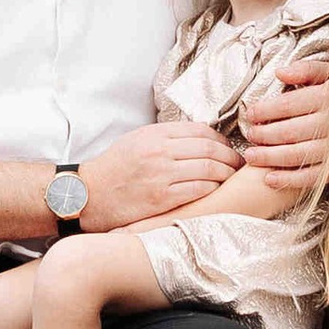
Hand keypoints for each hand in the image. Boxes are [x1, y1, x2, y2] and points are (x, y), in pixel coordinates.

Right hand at [76, 122, 235, 227]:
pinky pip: (198, 190)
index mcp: (155, 134)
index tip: (229, 148)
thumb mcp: (137, 140)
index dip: (221, 139)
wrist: (89, 194)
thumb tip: (197, 137)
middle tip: (240, 164)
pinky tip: (218, 191)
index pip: (201, 130)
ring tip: (233, 179)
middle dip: (231, 157)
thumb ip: (166, 137)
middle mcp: (160, 151)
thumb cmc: (114, 168)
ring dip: (226, 174)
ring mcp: (162, 175)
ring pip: (209, 169)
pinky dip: (213, 189)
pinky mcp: (162, 198)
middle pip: (210, 148)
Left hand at [235, 58, 328, 191]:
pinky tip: (270, 178)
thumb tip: (280, 72)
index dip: (265, 111)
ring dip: (270, 158)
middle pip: (289, 132)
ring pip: (298, 155)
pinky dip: (289, 180)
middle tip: (249, 136)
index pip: (288, 105)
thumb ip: (307, 69)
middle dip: (264, 135)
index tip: (251, 114)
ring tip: (252, 156)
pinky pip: (313, 177)